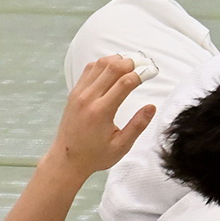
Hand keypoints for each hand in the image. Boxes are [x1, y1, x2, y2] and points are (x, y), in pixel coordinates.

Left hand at [46, 55, 155, 175]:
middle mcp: (88, 98)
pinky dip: (103, 64)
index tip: (153, 72)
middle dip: (132, 62)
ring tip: (131, 65)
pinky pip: (89, 70)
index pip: (125, 82)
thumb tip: (152, 107)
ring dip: (117, 60)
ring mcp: (79, 94)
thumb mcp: (122, 146)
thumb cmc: (95, 155)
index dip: (142, 73)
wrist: (66, 159)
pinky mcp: (74, 93)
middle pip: (112, 68)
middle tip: (145, 65)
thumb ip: (137, 125)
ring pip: (99, 64)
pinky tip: (113, 69)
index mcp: (101, 112)